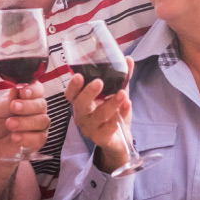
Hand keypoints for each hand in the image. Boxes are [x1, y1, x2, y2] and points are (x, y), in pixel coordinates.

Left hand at [0, 82, 48, 165]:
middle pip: (41, 104)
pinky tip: (15, 137)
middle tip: (13, 107)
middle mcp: (36, 109)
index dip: (33, 89)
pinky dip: (27, 137)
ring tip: (9, 124)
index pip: (37, 89)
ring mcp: (39, 125)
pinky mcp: (38, 141)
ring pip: (42, 121)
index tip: (22, 92)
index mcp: (27, 97)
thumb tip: (16, 90)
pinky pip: (40, 138)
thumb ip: (6, 101)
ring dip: (25, 122)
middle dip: (27, 106)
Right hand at [64, 58, 133, 172]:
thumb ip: (122, 77)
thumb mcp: (118, 93)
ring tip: (123, 94)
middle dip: (88, 93)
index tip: (79, 75)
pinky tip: (127, 107)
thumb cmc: (114, 114)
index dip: (73, 86)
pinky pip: (108, 129)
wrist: (121, 140)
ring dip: (111, 104)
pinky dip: (119, 117)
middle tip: (99, 82)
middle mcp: (82, 115)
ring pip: (98, 116)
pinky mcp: (101, 139)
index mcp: (82, 102)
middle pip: (80, 105)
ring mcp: (90, 129)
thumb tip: (128, 59)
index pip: (71, 94)